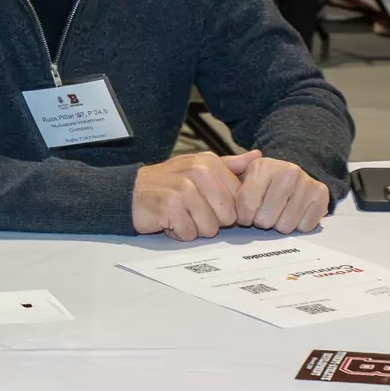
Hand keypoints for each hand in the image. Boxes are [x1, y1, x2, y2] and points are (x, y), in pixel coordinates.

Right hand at [132, 151, 256, 240]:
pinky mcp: (169, 207)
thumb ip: (230, 164)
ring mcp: (183, 189)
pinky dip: (179, 233)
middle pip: (227, 216)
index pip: (239, 199)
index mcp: (209, 163)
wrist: (132, 191)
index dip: (225, 209)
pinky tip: (169, 221)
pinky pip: (189, 233)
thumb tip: (258, 157)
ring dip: (194, 228)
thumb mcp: (200, 166)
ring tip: (180, 215)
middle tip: (192, 211)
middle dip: (211, 221)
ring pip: (210, 227)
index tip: (208, 204)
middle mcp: (197, 173)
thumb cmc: (169, 183)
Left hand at [232, 154, 329, 234]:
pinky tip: (293, 213)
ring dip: (278, 224)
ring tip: (277, 212)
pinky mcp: (321, 195)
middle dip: (260, 221)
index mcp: (263, 167)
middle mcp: (288, 172)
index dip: (243, 217)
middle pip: (265, 220)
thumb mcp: (240, 172)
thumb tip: (229, 167)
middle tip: (263, 212)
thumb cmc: (262, 179)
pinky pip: (305, 226)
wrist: (292, 173)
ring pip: (285, 226)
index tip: (245, 214)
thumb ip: (227, 171)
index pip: (247, 206)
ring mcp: (306, 183)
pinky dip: (297, 225)